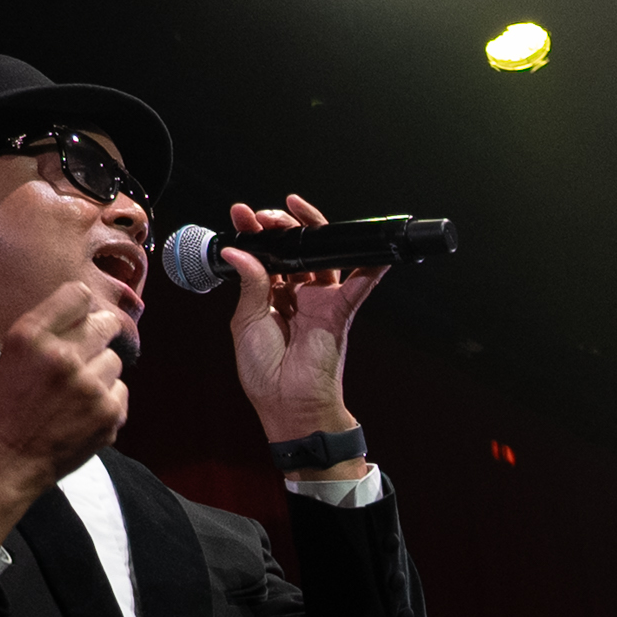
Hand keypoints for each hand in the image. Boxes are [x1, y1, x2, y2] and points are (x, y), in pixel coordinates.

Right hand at [0, 277, 131, 543]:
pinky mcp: (109, 413)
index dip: (81, 304)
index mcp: (30, 336)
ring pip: (114, 360)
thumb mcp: (10, 356)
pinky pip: (121, 390)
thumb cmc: (2, 408)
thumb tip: (86, 311)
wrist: (4, 461)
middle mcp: (62, 357)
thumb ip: (46, 332)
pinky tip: (85, 410)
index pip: (77, 295)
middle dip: (100, 332)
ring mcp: (90, 386)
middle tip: (91, 346)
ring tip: (78, 389)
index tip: (82, 313)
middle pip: (105, 324)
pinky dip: (108, 398)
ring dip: (101, 370)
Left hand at [223, 192, 382, 461]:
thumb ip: (249, 283)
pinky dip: (371, 267)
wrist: (288, 403)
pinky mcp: (339, 311)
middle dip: (279, 226)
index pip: (265, 256)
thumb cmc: (265, 371)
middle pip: (294, 249)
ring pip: (320, 256)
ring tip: (288, 213)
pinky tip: (378, 250)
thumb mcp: (246, 321)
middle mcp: (297, 295)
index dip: (254, 233)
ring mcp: (320, 301)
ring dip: (308, 231)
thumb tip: (238, 250)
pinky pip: (359, 286)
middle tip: (263, 216)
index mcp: (271, 297)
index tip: (241, 214)